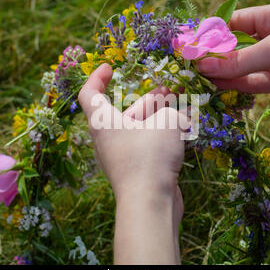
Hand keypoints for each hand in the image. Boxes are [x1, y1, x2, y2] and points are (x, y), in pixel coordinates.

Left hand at [78, 63, 187, 263]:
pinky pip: (145, 145)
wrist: (149, 202)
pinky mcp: (135, 169)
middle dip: (145, 98)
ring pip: (137, 128)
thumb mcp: (166, 123)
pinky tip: (180, 130)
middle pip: (122, 111)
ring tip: (178, 105)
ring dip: (156, 115)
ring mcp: (121, 155)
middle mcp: (107, 138)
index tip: (109, 67)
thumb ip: (171, 111)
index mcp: (103, 122)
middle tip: (166, 88)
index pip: (90, 94)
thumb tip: (175, 118)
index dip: (97, 77)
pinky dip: (159, 134)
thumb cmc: (150, 156)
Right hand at [197, 2, 269, 107]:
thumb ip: (239, 60)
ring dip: (223, 74)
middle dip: (214, 57)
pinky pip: (253, 83)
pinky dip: (237, 87)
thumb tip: (203, 65)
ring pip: (242, 67)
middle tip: (190, 67)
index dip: (211, 34)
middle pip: (236, 47)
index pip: (234, 22)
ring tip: (199, 81)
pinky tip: (219, 89)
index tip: (190, 45)